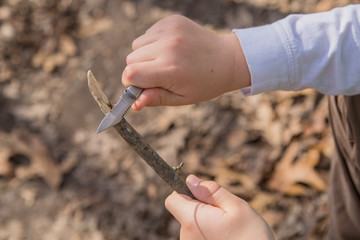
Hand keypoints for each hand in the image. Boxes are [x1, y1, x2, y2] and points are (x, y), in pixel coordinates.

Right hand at [122, 15, 249, 109]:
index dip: (130, 82)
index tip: (139, 86)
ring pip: (137, 45)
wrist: (227, 59)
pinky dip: (153, 43)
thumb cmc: (204, 84)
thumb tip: (134, 104)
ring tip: (166, 60)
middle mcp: (169, 47)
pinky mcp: (172, 20)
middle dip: (138, 69)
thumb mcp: (181, 98)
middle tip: (158, 74)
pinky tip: (171, 49)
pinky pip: (148, 33)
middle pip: (131, 59)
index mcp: (171, 69)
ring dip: (145, 55)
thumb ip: (156, 98)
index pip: (131, 74)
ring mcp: (170, 30)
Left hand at [165, 175, 273, 239]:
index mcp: (192, 221)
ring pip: (192, 223)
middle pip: (184, 211)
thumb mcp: (237, 207)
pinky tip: (225, 236)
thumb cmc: (251, 236)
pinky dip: (208, 231)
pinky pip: (197, 234)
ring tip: (227, 228)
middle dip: (201, 206)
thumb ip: (212, 192)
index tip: (201, 193)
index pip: (172, 200)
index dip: (184, 191)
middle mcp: (186, 236)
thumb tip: (191, 180)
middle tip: (224, 213)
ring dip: (206, 219)